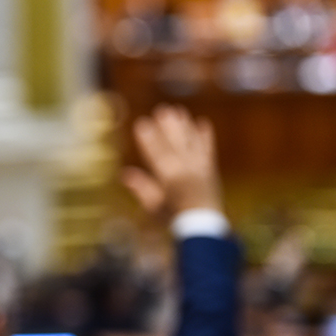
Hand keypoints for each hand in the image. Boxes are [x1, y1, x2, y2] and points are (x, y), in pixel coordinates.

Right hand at [121, 104, 221, 219]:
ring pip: (191, 142)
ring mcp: (200, 168)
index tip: (142, 123)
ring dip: (185, 126)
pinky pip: (208, 149)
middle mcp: (185, 170)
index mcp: (169, 178)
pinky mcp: (210, 170)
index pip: (156, 153)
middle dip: (168, 126)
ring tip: (179, 111)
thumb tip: (124, 174)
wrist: (203, 226)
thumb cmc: (173, 218)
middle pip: (175, 143)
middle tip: (162, 110)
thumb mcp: (153, 205)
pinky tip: (203, 123)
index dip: (148, 138)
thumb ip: (141, 188)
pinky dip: (206, 136)